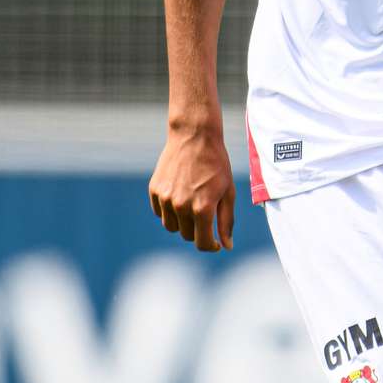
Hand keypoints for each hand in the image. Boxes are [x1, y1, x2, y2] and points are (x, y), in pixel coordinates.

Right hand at [149, 119, 236, 252]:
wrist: (194, 136)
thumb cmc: (216, 164)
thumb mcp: (228, 192)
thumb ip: (226, 221)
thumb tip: (227, 246)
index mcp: (202, 208)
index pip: (202, 243)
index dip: (211, 246)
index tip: (215, 243)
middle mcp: (181, 206)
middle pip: (187, 236)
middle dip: (198, 231)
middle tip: (206, 214)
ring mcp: (165, 198)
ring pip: (171, 227)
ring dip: (182, 222)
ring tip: (193, 204)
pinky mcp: (154, 190)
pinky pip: (160, 212)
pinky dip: (169, 211)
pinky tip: (180, 195)